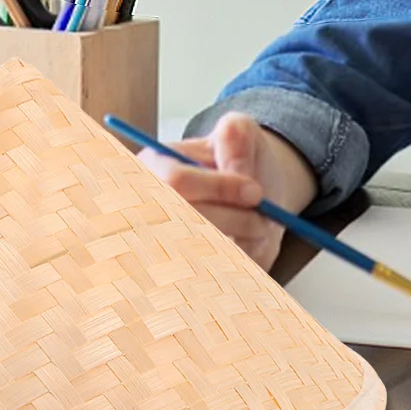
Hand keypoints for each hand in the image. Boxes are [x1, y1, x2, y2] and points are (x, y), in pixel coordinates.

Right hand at [137, 112, 317, 270]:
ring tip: (255, 230)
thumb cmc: (244, 163)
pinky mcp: (176, 272)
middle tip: (262, 220)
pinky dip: (234, 264)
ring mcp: (158, 241)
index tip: (257, 193)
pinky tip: (241, 249)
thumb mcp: (244, 133)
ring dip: (238, 242)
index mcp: (156, 163)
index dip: (220, 188)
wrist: (254, 200)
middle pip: (184, 221)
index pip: (177, 182)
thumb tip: (236, 171)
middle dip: (234, 219)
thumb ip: (236, 137)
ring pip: (199, 251)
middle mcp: (147, 204)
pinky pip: (206, 276)